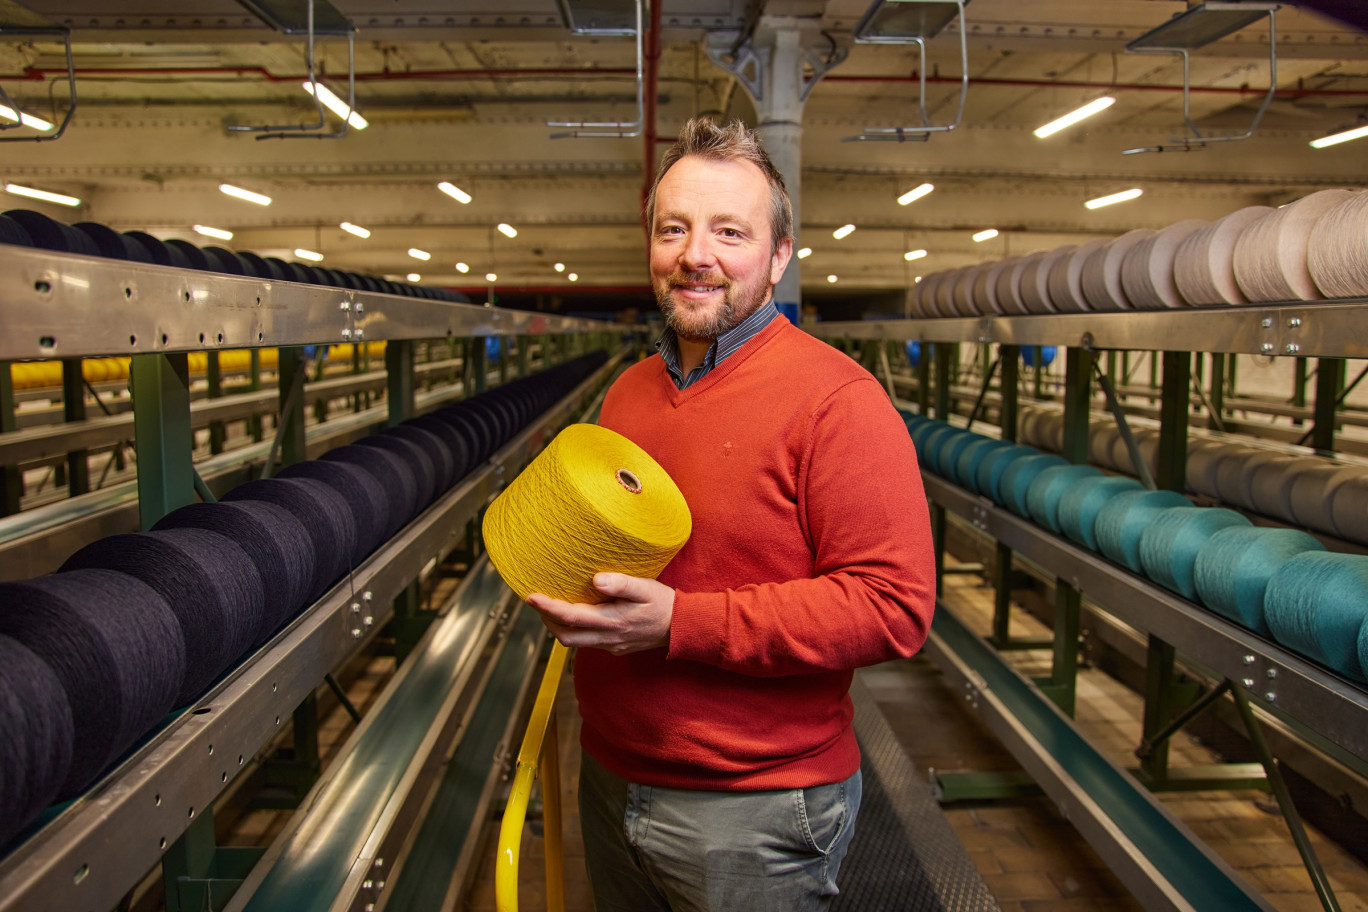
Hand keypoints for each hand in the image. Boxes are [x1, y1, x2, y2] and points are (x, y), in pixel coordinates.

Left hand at [527, 573, 674, 655]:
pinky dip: (574, 629)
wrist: (682, 628)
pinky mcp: (614, 647)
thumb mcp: (646, 588)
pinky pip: (586, 642)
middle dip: (546, 619)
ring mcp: (610, 645)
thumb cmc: (664, 604)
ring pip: (573, 641)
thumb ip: (621, 584)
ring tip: (550, 606)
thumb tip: (595, 580)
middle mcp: (607, 637)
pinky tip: (575, 614)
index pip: (571, 617)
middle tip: (537, 600)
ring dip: (558, 626)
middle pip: (565, 635)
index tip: (530, 596)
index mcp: (612, 621)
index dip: (547, 607)